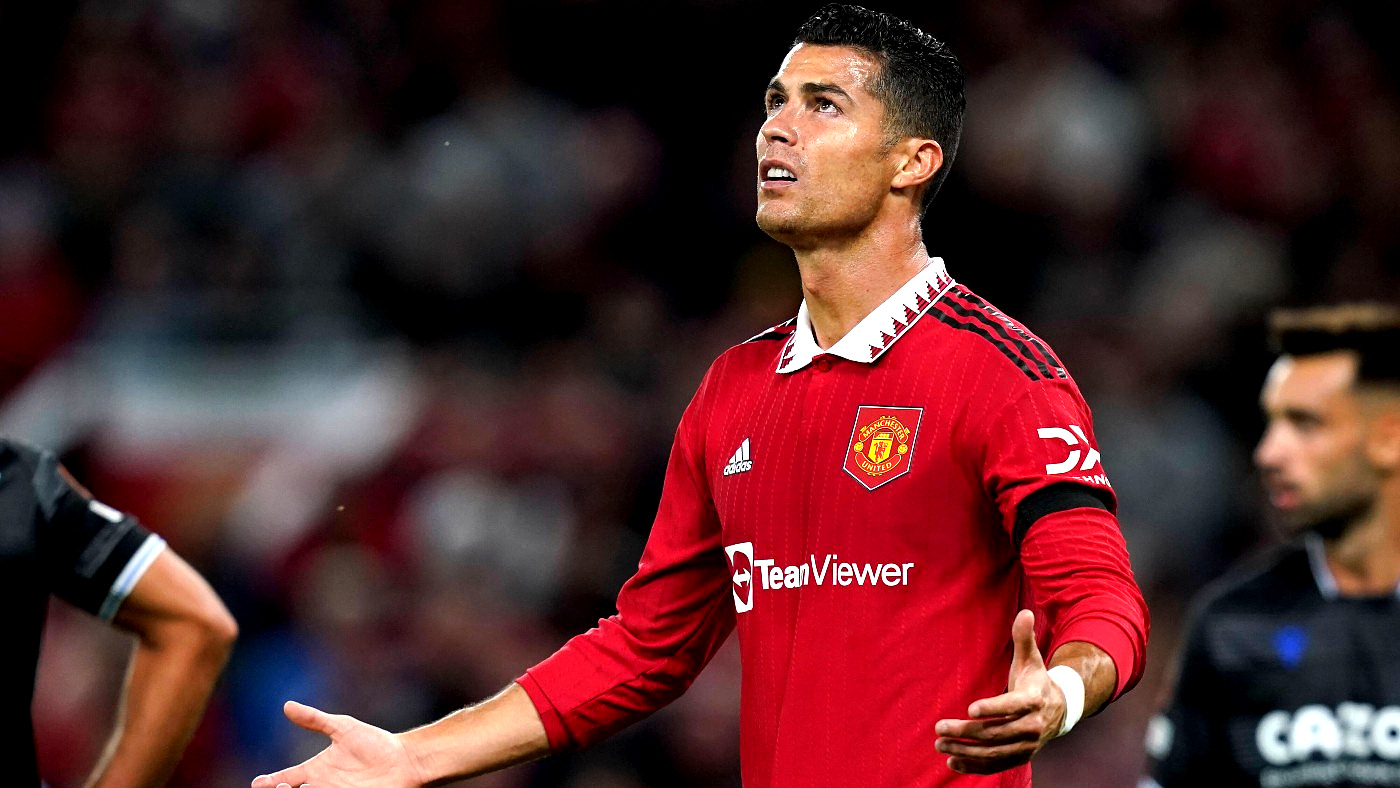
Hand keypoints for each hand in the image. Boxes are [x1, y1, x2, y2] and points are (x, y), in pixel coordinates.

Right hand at [252, 701, 426, 787]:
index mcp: (316, 770)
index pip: (286, 778)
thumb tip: (287, 705)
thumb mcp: (342, 727)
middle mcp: (322, 786)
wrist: (403, 759)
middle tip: (281, 785)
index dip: (270, 782)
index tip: (258, 783)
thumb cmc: (374, 743)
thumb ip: (315, 719)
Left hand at [933, 609, 1064, 774]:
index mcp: (1034, 700)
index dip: (993, 708)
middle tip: (939, 727)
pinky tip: (952, 762)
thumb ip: (1024, 638)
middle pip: (996, 732)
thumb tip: (1025, 612)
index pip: (1013, 706)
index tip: (970, 708)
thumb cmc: (1036, 681)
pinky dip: (974, 767)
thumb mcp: (1031, 659)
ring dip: (965, 751)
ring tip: (940, 744)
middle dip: (966, 731)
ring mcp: (1026, 745)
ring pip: (993, 753)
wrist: (1060, 710)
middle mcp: (1032, 726)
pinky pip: (996, 766)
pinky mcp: (1020, 757)